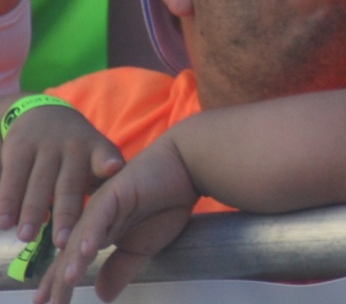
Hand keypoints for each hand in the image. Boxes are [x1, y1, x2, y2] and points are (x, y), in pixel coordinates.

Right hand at [1, 104, 122, 244]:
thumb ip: (101, 180)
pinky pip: (12, 176)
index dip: (107, 163)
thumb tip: (108, 215)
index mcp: (95, 148)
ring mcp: (45, 145)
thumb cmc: (74, 149)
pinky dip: (6, 200)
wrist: (41, 113)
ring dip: (31, 210)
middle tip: (62, 242)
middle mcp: (72, 145)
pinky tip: (3, 221)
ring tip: (25, 236)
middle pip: (68, 183)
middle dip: (66, 212)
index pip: (104, 156)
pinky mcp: (18, 147)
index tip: (113, 169)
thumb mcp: (93, 155)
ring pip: (38, 181)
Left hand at [32, 138, 193, 303]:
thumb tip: (102, 296)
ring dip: (74, 259)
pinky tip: (87, 249)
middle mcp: (93, 219)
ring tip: (67, 282)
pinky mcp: (114, 192)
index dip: (58, 283)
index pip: (72, 261)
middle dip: (57, 279)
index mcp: (98, 232)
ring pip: (82, 236)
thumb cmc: (167, 203)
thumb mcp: (143, 246)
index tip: (46, 303)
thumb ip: (121, 268)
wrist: (187, 168)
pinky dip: (93, 232)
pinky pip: (100, 215)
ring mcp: (101, 205)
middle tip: (46, 301)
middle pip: (69, 253)